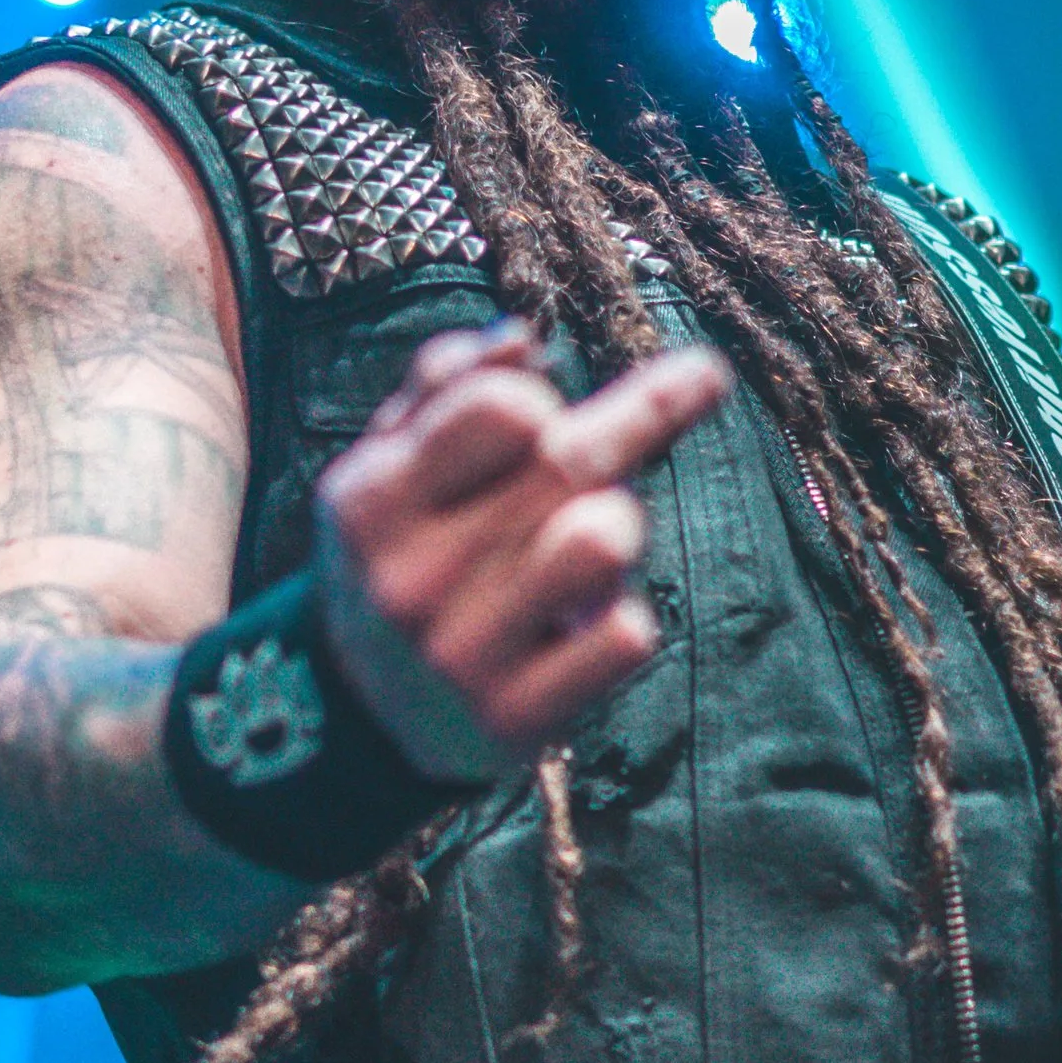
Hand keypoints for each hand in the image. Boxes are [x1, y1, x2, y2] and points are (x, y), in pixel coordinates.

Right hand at [314, 317, 729, 762]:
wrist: (361, 722)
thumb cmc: (404, 560)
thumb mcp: (392, 469)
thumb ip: (443, 391)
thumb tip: (520, 340)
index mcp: (370, 502)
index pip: (502, 409)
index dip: (546, 396)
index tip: (561, 404)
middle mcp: (407, 581)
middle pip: (569, 461)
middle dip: (644, 415)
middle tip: (700, 379)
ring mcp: (460, 658)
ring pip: (603, 541)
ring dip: (624, 524)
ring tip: (596, 542)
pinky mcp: (514, 722)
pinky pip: (626, 637)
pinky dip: (621, 621)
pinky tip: (580, 630)